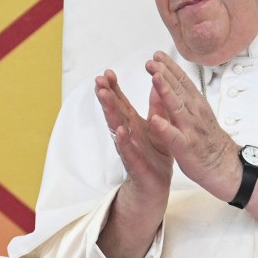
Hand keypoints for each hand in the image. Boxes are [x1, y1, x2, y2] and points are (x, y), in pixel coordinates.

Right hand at [95, 68, 173, 204]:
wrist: (156, 184)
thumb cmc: (156, 154)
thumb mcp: (158, 126)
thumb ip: (156, 106)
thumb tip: (157, 83)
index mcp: (134, 124)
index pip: (121, 103)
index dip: (114, 88)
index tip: (107, 73)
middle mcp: (128, 134)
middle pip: (115, 112)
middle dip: (107, 96)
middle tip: (99, 80)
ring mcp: (130, 148)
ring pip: (118, 128)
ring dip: (110, 113)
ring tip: (104, 98)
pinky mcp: (136, 164)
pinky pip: (129, 152)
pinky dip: (125, 142)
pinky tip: (121, 132)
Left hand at [142, 51, 240, 200]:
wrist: (225, 165)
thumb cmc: (209, 141)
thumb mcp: (198, 114)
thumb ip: (185, 98)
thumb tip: (172, 79)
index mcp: (195, 105)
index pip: (182, 82)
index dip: (170, 67)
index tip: (157, 55)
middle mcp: (194, 113)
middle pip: (178, 90)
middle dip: (164, 74)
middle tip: (152, 61)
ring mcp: (191, 129)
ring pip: (177, 107)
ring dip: (166, 92)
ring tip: (155, 78)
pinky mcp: (186, 147)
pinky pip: (174, 137)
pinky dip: (165, 128)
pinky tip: (155, 120)